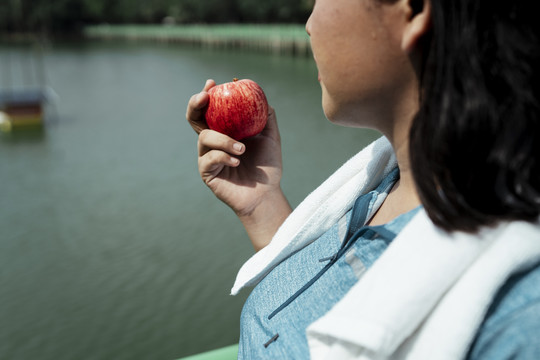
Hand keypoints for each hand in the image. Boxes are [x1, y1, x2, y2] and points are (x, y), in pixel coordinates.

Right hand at [186, 80, 291, 249]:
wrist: (266, 193)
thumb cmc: (267, 166)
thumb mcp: (271, 137)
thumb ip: (266, 117)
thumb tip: (263, 96)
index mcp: (224, 130)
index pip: (210, 109)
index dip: (206, 95)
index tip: (212, 84)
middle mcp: (212, 141)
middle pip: (194, 118)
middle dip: (195, 104)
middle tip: (205, 97)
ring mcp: (207, 156)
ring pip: (204, 138)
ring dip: (223, 139)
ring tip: (242, 148)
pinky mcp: (206, 172)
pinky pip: (209, 158)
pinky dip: (223, 156)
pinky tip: (237, 160)